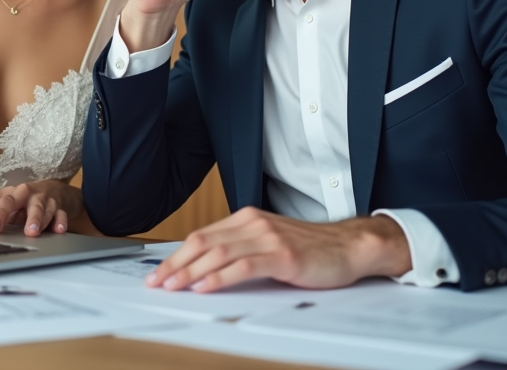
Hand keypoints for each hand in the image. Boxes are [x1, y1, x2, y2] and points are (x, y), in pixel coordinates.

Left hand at [0, 180, 82, 236]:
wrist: (54, 189)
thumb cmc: (23, 197)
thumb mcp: (4, 197)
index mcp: (17, 194)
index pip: (7, 203)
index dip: (0, 215)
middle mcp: (33, 197)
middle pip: (31, 206)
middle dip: (29, 218)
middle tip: (26, 232)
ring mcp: (48, 203)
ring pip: (46, 211)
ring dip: (42, 221)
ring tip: (35, 233)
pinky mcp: (60, 209)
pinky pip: (61, 216)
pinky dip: (61, 222)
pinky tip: (59, 230)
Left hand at [145, 207, 411, 292]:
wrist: (349, 246)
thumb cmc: (311, 249)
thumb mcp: (269, 242)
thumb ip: (241, 248)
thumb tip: (204, 268)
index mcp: (246, 219)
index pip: (201, 236)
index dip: (176, 254)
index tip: (159, 271)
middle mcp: (253, 224)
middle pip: (203, 243)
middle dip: (176, 264)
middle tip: (158, 282)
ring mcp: (268, 238)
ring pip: (218, 253)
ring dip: (191, 272)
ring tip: (174, 286)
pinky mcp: (282, 255)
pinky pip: (243, 266)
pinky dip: (220, 277)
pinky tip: (205, 287)